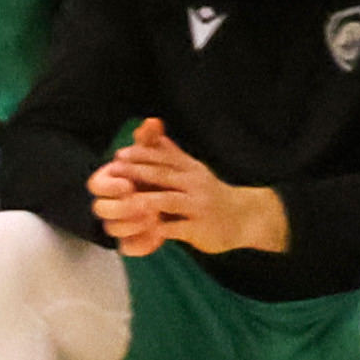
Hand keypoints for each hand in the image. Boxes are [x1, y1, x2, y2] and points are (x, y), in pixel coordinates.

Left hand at [88, 117, 283, 257]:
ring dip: (146, 200)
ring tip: (125, 202)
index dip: (142, 155)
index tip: (120, 154)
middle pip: (163, 175)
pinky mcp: (200, 228)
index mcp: (191, 169)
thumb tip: (153, 129)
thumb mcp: (195, 170)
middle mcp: (195, 184)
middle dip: (137, 172)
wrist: (245, 217)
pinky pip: (177, 229)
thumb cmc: (212, 194)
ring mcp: (198, 206)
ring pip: (169, 200)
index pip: (164, 158)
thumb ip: (172, 154)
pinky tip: (142, 231)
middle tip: (114, 171)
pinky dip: (160, 230)